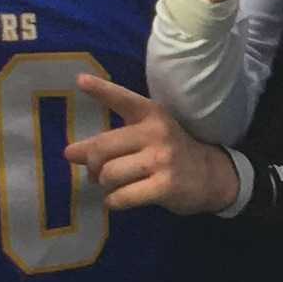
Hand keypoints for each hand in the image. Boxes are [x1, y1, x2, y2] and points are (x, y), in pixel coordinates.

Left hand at [66, 75, 243, 215]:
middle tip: (93, 172)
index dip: (101, 90)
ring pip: (109, 174)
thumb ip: (113, 139)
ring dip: (104, 184)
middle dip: (91, 163)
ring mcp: (161, 160)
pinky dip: (113, 201)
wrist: (212, 175)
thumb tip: (71, 154)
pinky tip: (118, 199)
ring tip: (111, 185)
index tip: (80, 80)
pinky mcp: (165, 186)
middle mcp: (156, 132)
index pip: (122, 99)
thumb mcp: (149, 132)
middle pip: (102, 148)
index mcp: (151, 113)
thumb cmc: (170, 152)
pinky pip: (122, 197)